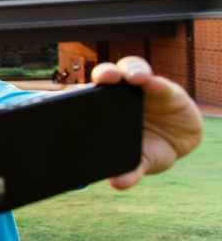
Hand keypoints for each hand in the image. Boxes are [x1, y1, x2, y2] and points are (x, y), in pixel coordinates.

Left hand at [91, 56, 202, 189]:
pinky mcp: (163, 88)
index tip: (74, 95)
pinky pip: (157, 80)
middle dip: (104, 73)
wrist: (179, 143)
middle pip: (107, 75)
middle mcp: (119, 93)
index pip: (87, 94)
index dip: (79, 91)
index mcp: (103, 109)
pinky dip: (154, 80)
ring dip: (130, 70)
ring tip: (134, 78)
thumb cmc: (147, 148)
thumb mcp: (140, 161)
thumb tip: (118, 184)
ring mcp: (141, 87)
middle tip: (104, 79)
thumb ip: (130, 170)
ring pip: (130, 70)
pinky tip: (152, 82)